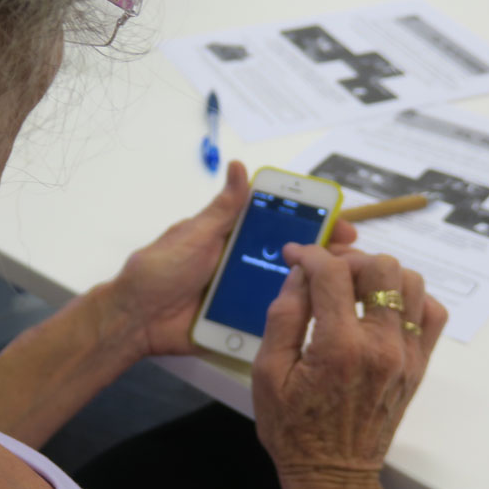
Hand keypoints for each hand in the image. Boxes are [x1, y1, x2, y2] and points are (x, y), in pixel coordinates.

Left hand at [107, 162, 357, 357]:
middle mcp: (241, 265)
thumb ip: (222, 209)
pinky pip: (269, 321)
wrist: (135, 321)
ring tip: (345, 290)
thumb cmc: (158, 271)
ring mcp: (241, 295)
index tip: (339, 222)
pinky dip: (290, 320)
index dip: (311, 224)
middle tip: (352, 260)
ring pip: (285, 290)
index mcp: (232, 238)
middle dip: (323, 258)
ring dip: (312, 290)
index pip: (279, 225)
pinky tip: (317, 319)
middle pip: (290, 259)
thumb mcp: (193, 235)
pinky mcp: (237, 323)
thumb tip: (237, 165)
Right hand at [251, 243, 446, 488]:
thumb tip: (299, 273)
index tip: (296, 256)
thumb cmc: (292, 429)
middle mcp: (380, 347)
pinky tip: (383, 307)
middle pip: (380, 267)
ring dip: (380, 275)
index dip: (310, 254)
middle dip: (347, 259)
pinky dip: (411, 299)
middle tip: (325, 271)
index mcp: (338, 348)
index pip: (332, 273)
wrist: (332, 474)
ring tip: (354, 287)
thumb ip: (283, 315)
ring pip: (411, 283)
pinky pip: (431, 313)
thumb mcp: (266, 372)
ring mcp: (405, 356)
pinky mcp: (418, 365)